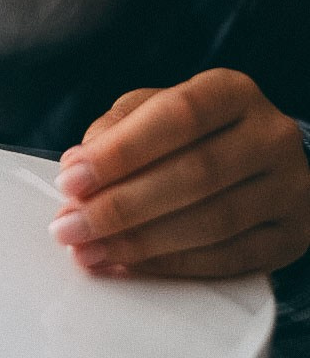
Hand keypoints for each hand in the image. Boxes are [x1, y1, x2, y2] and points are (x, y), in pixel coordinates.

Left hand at [50, 69, 309, 277]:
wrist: (268, 162)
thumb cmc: (196, 133)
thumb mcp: (156, 109)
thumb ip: (116, 130)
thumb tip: (78, 166)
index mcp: (232, 92)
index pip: (178, 116)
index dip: (122, 151)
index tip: (71, 178)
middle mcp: (270, 135)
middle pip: (196, 174)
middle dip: (122, 206)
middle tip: (70, 226)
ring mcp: (289, 189)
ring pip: (213, 222)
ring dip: (141, 243)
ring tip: (89, 250)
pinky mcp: (292, 236)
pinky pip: (230, 259)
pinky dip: (173, 265)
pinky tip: (130, 264)